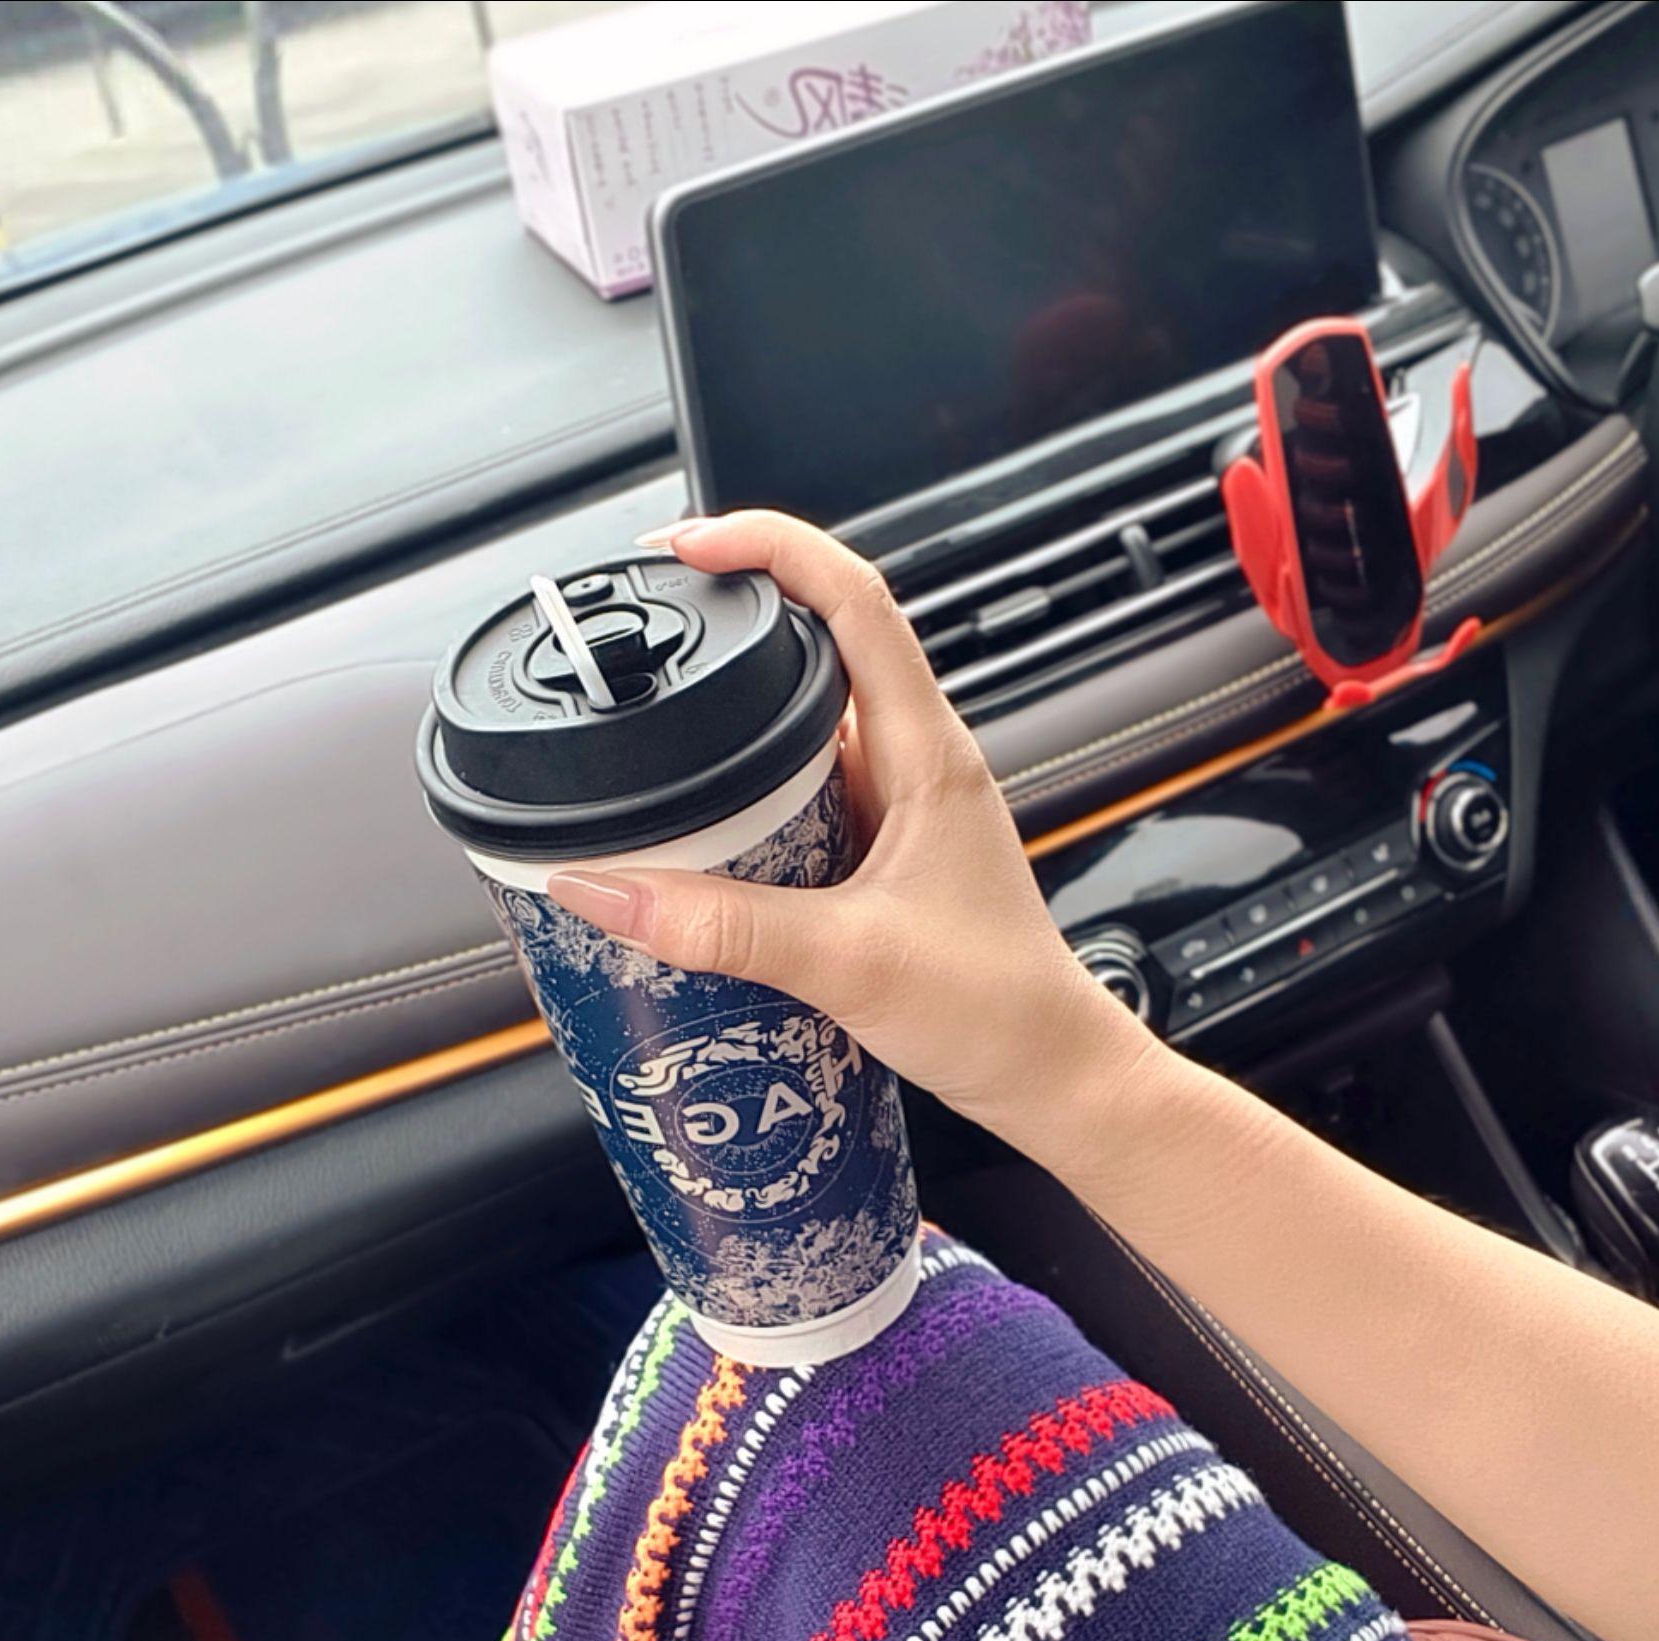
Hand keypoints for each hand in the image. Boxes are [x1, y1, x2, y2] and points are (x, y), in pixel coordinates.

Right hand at [542, 509, 1157, 1153]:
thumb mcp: (845, 965)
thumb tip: (607, 889)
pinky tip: (702, 839)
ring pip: (803, 731)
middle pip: (815, 649)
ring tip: (654, 742)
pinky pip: (802, 797)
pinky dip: (747, 801)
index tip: (688, 546)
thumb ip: (720, 927)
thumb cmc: (997, 1010)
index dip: (770, 546)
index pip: (854, 598)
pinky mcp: (883, 852)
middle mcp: (917, 762)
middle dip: (730, 632)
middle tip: (648, 643)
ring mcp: (901, 805)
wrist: (1051, 1076)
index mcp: (928, 751)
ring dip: (733, 730)